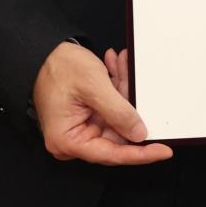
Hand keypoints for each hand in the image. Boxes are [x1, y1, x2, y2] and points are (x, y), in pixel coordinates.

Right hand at [31, 41, 170, 165]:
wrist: (41, 52)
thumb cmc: (56, 68)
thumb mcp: (94, 87)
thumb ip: (119, 113)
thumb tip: (139, 134)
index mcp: (69, 141)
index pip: (112, 154)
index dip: (141, 153)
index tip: (163, 150)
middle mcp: (73, 139)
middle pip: (117, 134)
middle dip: (131, 107)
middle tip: (137, 84)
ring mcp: (81, 128)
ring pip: (117, 117)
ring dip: (123, 91)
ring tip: (123, 67)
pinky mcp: (86, 116)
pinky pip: (110, 108)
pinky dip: (116, 89)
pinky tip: (117, 68)